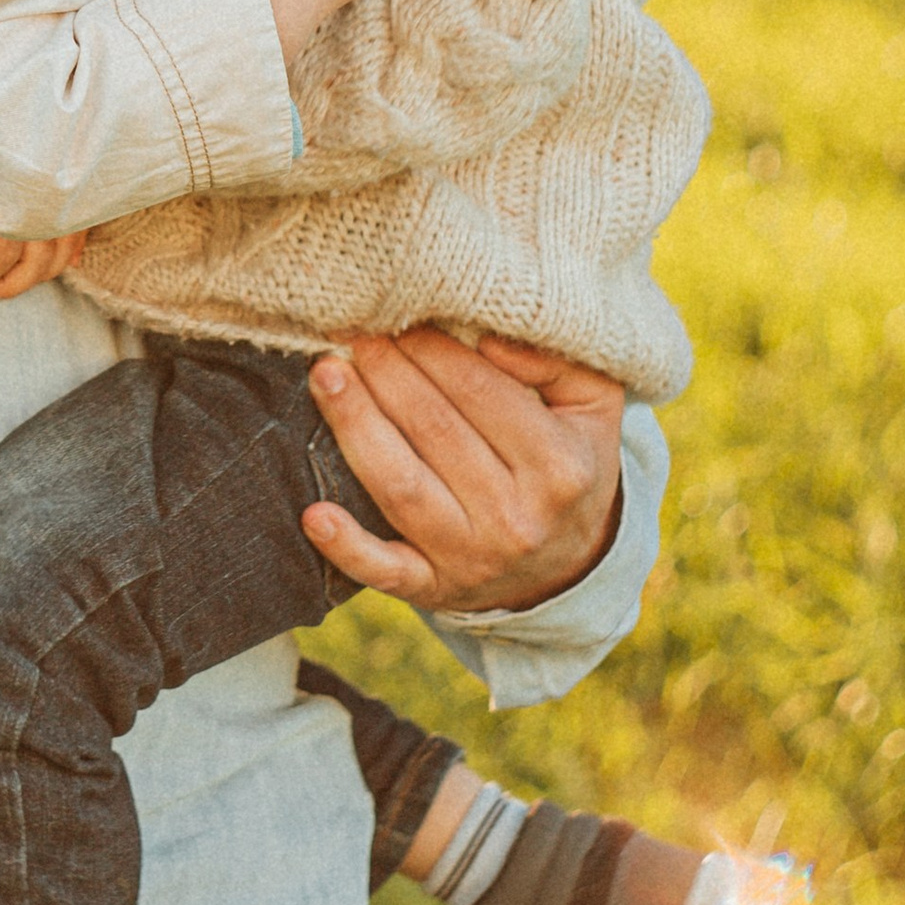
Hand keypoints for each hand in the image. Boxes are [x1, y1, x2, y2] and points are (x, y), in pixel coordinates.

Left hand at [0, 181, 89, 300]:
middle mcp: (43, 198)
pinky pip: (81, 228)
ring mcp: (64, 192)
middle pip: (39, 263)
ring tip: (10, 280)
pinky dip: (69, 250)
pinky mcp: (74, 183)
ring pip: (65, 251)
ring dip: (40, 274)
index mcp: (10, 195)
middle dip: (10, 285)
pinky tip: (57, 259)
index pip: (2, 257)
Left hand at [299, 330, 623, 611]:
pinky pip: (386, 572)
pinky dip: (348, 548)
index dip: (430, 348)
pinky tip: (314, 514)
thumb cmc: (568, 462)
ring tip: (326, 377)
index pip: (480, 391)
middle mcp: (517, 517)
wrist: (567, 566)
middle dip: (386, 373)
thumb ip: (555, 361)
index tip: (397, 315)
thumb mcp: (591, 407)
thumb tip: (489, 339)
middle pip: (432, 429)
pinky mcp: (434, 588)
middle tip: (352, 333)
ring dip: (355, 427)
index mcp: (559, 467)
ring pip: (401, 487)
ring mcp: (472, 558)